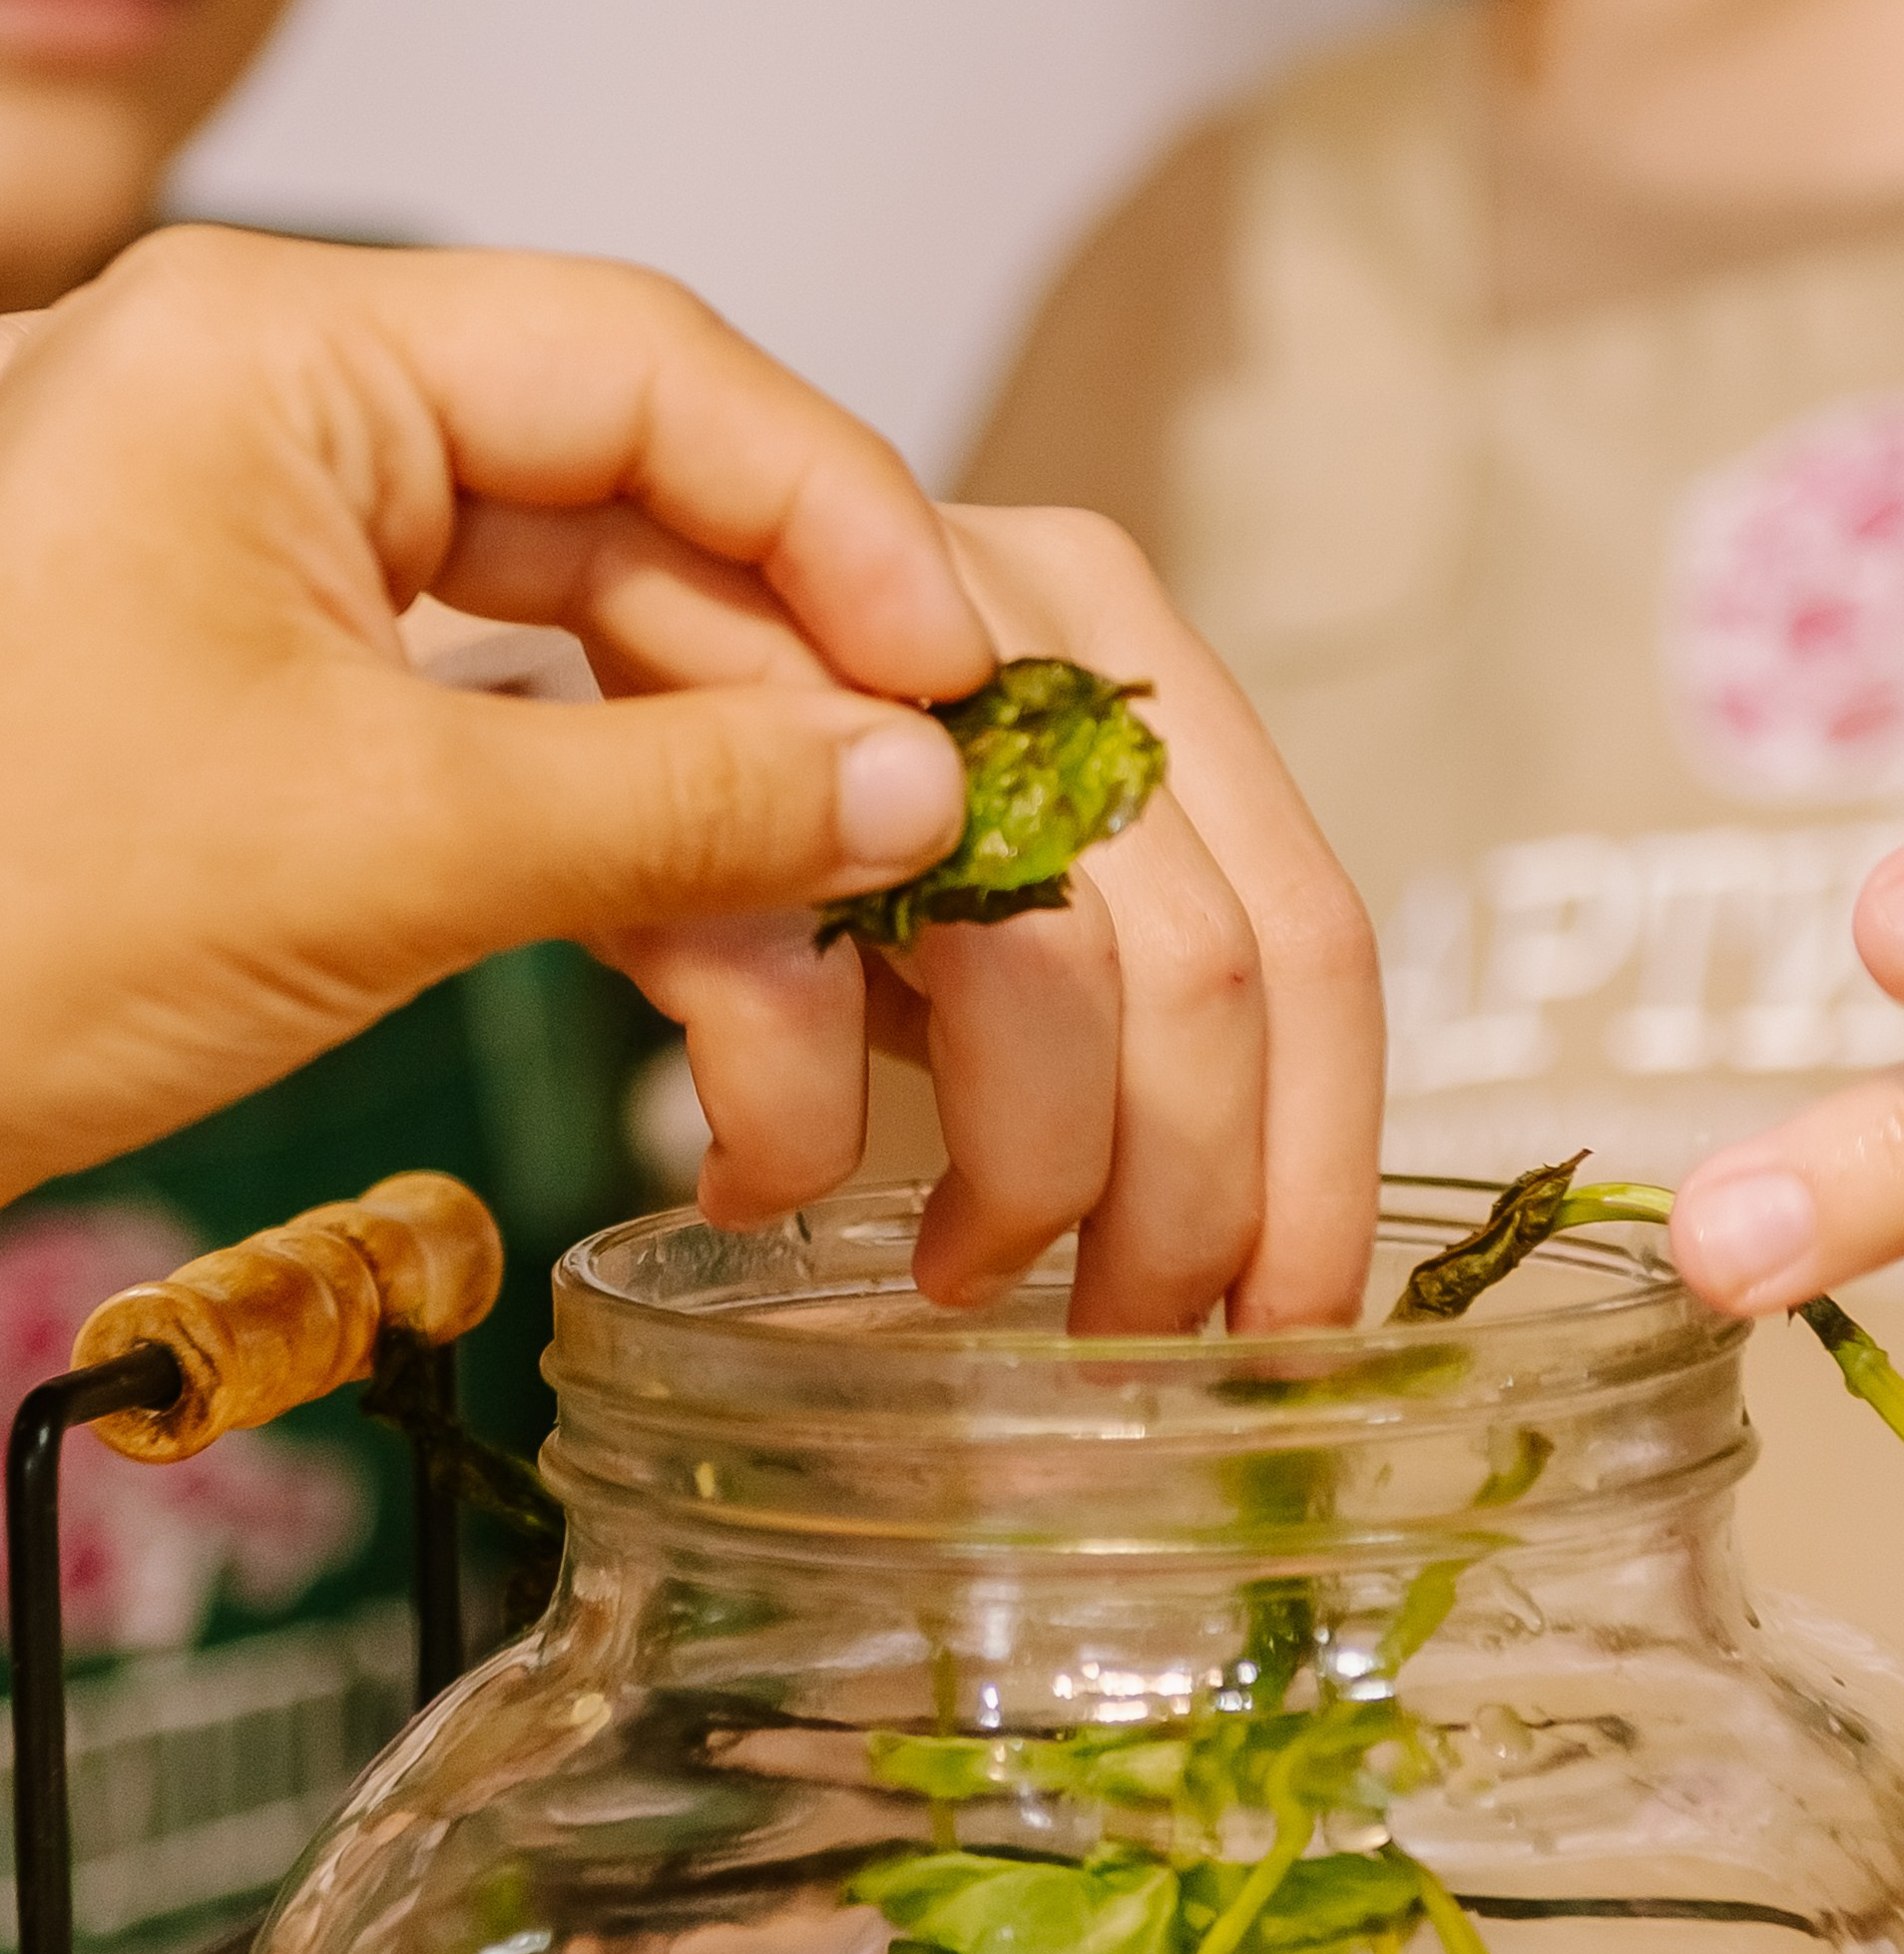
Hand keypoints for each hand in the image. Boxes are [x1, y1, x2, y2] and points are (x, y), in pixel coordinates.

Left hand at [0, 228, 1381, 1331]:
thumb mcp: (375, 846)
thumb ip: (679, 804)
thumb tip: (921, 791)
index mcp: (288, 357)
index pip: (653, 370)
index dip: (845, 522)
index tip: (968, 679)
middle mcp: (308, 432)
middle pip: (653, 531)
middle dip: (803, 721)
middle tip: (949, 855)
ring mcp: (306, 578)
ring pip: (608, 670)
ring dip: (732, 845)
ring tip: (833, 1008)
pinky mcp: (307, 718)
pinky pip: (532, 764)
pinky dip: (637, 883)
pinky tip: (736, 1015)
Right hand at [607, 507, 1383, 1333]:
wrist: (535, 617)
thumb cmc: (779, 785)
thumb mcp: (984, 861)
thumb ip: (1115, 979)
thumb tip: (1218, 1221)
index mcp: (1136, 672)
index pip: (1313, 938)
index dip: (1319, 1166)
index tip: (1290, 1326)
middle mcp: (1041, 634)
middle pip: (1207, 977)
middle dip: (1186, 1210)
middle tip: (1127, 1336)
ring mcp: (878, 672)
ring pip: (1043, 984)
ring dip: (1020, 1189)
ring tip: (966, 1272)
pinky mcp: (699, 744)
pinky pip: (801, 1007)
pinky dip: (793, 1141)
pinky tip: (767, 1184)